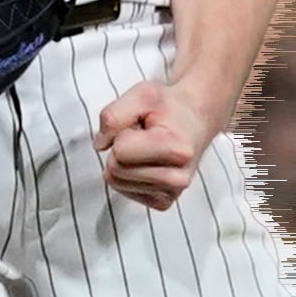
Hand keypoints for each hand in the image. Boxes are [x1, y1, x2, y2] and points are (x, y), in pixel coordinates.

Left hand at [94, 80, 217, 210]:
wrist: (195, 120)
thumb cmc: (168, 107)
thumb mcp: (142, 94)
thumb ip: (114, 115)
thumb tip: (100, 145)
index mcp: (176, 149)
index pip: (120, 150)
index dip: (122, 133)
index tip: (141, 125)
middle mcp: (178, 178)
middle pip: (115, 170)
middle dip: (121, 149)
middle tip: (143, 136)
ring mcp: (171, 193)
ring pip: (116, 182)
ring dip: (124, 161)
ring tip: (146, 147)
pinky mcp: (163, 202)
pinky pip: (123, 190)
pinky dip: (127, 174)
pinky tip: (147, 161)